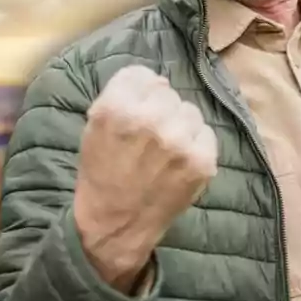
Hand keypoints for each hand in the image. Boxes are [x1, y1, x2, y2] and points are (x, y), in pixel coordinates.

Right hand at [73, 65, 217, 292]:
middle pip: (166, 91)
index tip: (135, 108)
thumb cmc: (102, 174)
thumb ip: (120, 97)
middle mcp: (150, 120)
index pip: (140, 74)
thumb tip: (156, 81)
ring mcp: (180, 141)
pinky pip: (206, 133)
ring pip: (189, 110)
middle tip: (148, 136)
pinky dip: (195, 144)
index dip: (138, 91)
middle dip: (158, 109)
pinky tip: (179, 161)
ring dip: (179, 124)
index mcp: (116, 109)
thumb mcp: (94, 128)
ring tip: (164, 150)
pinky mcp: (203, 160)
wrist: (116, 226)